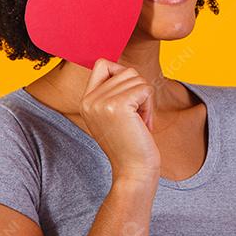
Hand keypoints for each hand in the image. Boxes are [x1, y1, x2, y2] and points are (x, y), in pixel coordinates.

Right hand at [78, 57, 160, 185]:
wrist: (133, 171)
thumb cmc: (130, 144)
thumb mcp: (112, 115)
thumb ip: (112, 92)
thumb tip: (124, 69)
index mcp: (85, 101)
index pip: (102, 64)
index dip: (121, 74)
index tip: (129, 98)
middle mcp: (89, 100)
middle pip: (125, 70)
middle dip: (139, 92)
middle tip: (138, 118)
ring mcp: (101, 102)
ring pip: (136, 78)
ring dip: (146, 100)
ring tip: (140, 122)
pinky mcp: (118, 105)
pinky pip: (145, 88)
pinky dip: (150, 106)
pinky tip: (144, 124)